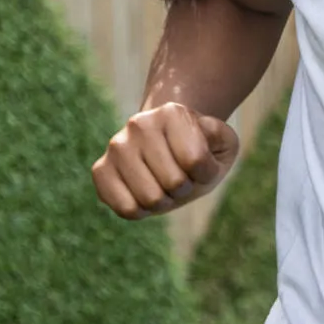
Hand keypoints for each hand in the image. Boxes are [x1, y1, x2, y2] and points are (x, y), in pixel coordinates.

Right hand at [92, 103, 240, 220]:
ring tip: (163, 182)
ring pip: (151, 199)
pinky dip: (142, 211)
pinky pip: (125, 209)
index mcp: (172, 112)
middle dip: (185, 187)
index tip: (201, 163)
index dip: (206, 172)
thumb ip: (220, 137)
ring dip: (165, 200)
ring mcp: (116, 146)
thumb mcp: (222, 142)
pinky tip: (143, 193)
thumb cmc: (199, 148)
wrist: (167, 146)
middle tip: (181, 174)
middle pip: (174, 182)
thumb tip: (201, 133)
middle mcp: (140, 124)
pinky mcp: (101, 170)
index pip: (196, 161)